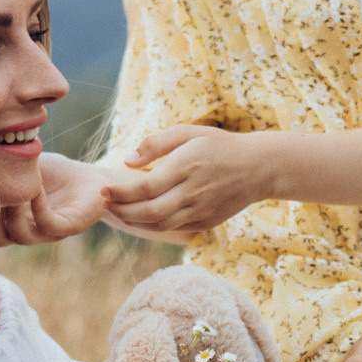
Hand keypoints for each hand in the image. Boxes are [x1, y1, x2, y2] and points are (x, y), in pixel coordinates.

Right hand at [0, 154, 111, 247]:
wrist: (89, 178)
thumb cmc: (51, 173)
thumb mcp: (16, 165)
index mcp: (7, 220)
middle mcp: (24, 230)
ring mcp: (46, 233)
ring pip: (20, 236)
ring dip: (12, 212)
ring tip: (11, 187)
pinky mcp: (69, 227)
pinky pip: (47, 224)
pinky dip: (38, 206)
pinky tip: (35, 186)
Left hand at [101, 126, 270, 234]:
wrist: (259, 168)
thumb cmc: (219, 145)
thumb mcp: (189, 132)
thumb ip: (156, 143)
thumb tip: (128, 160)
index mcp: (187, 166)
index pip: (145, 187)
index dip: (120, 192)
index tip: (102, 190)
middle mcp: (193, 191)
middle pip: (149, 211)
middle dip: (121, 210)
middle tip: (105, 203)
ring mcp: (201, 210)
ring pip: (160, 225)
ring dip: (134, 221)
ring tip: (117, 212)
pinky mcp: (206, 222)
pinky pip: (173, 228)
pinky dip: (152, 226)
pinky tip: (140, 217)